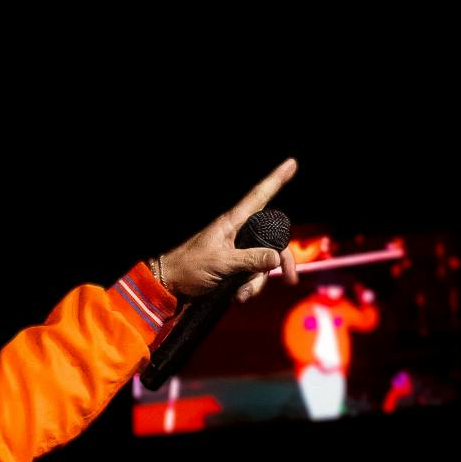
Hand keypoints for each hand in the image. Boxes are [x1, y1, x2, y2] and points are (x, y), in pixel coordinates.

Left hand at [159, 158, 300, 303]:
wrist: (169, 287)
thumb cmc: (188, 269)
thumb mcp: (221, 263)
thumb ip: (250, 260)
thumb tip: (276, 258)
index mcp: (232, 222)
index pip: (258, 196)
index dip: (275, 180)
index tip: (291, 163)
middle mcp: (238, 234)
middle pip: (272, 240)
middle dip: (280, 261)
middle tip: (289, 278)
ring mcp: (237, 252)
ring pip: (263, 263)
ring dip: (256, 282)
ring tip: (241, 295)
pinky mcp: (234, 268)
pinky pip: (252, 276)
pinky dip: (248, 288)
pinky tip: (237, 297)